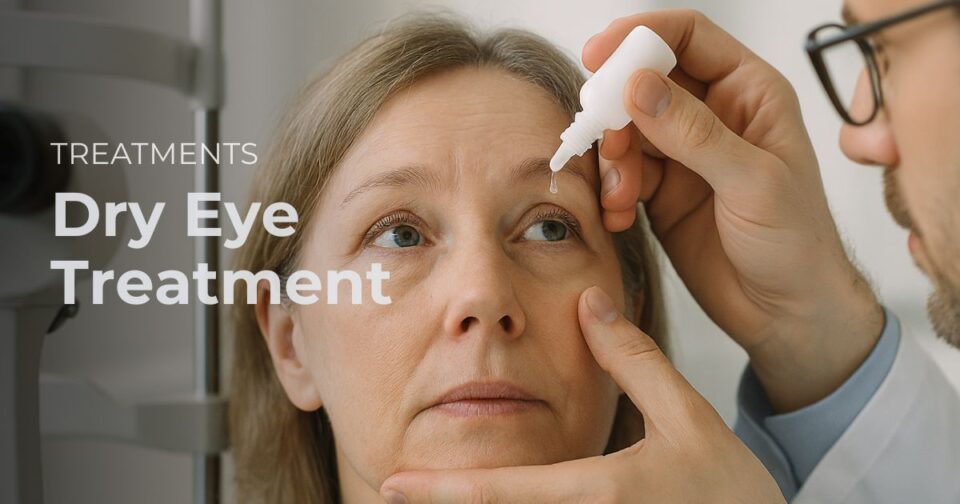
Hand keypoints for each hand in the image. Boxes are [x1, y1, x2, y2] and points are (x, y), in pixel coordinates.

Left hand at [380, 286, 785, 503]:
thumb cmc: (736, 495)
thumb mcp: (690, 419)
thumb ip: (634, 361)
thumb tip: (590, 301)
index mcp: (598, 494)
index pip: (501, 492)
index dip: (442, 490)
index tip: (394, 482)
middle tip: (402, 491)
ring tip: (442, 497)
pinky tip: (499, 500)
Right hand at [592, 10, 883, 410]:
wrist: (786, 313)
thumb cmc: (796, 243)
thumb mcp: (751, 182)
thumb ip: (693, 133)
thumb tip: (637, 86)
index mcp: (749, 93)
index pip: (688, 37)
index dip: (640, 35)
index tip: (597, 54)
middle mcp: (713, 114)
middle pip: (644, 81)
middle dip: (616, 108)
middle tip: (604, 140)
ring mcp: (683, 153)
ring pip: (626, 130)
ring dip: (611, 159)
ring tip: (620, 195)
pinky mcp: (660, 191)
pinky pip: (620, 173)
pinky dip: (610, 191)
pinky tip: (618, 216)